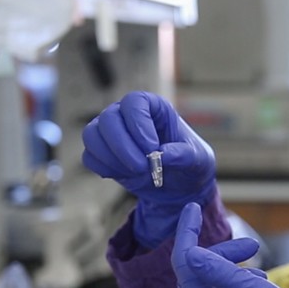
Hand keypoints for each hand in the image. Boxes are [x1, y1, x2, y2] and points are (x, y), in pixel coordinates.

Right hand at [82, 92, 216, 247]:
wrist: (179, 185)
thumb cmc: (190, 164)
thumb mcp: (198, 159)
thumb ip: (184, 155)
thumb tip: (164, 155)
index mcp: (152, 106)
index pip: (133, 102)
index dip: (138, 124)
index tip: (152, 149)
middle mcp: (127, 114)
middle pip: (108, 119)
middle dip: (123, 147)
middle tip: (143, 168)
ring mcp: (110, 133)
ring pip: (92, 136)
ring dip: (112, 159)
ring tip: (137, 173)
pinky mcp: (101, 153)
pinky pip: (90, 157)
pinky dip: (106, 169)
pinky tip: (127, 176)